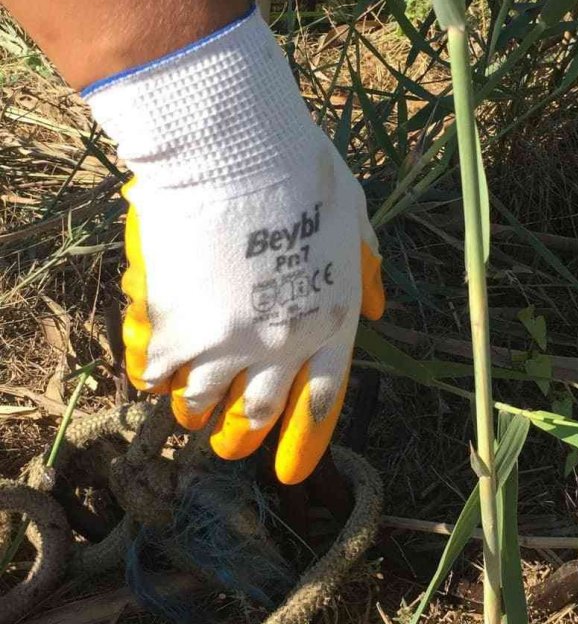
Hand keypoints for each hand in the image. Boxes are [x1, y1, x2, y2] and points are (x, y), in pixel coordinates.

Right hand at [86, 8, 383, 483]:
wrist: (232, 151)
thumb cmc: (300, 170)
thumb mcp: (354, 214)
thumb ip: (366, 267)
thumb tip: (379, 311)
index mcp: (330, 324)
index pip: (321, 402)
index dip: (302, 441)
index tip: (286, 472)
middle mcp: (280, 348)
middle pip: (257, 415)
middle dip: (241, 438)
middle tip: (228, 445)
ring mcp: (224, 344)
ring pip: (202, 402)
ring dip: (195, 410)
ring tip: (188, 411)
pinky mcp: (173, 330)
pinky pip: (156, 372)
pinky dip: (153, 377)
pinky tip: (150, 373)